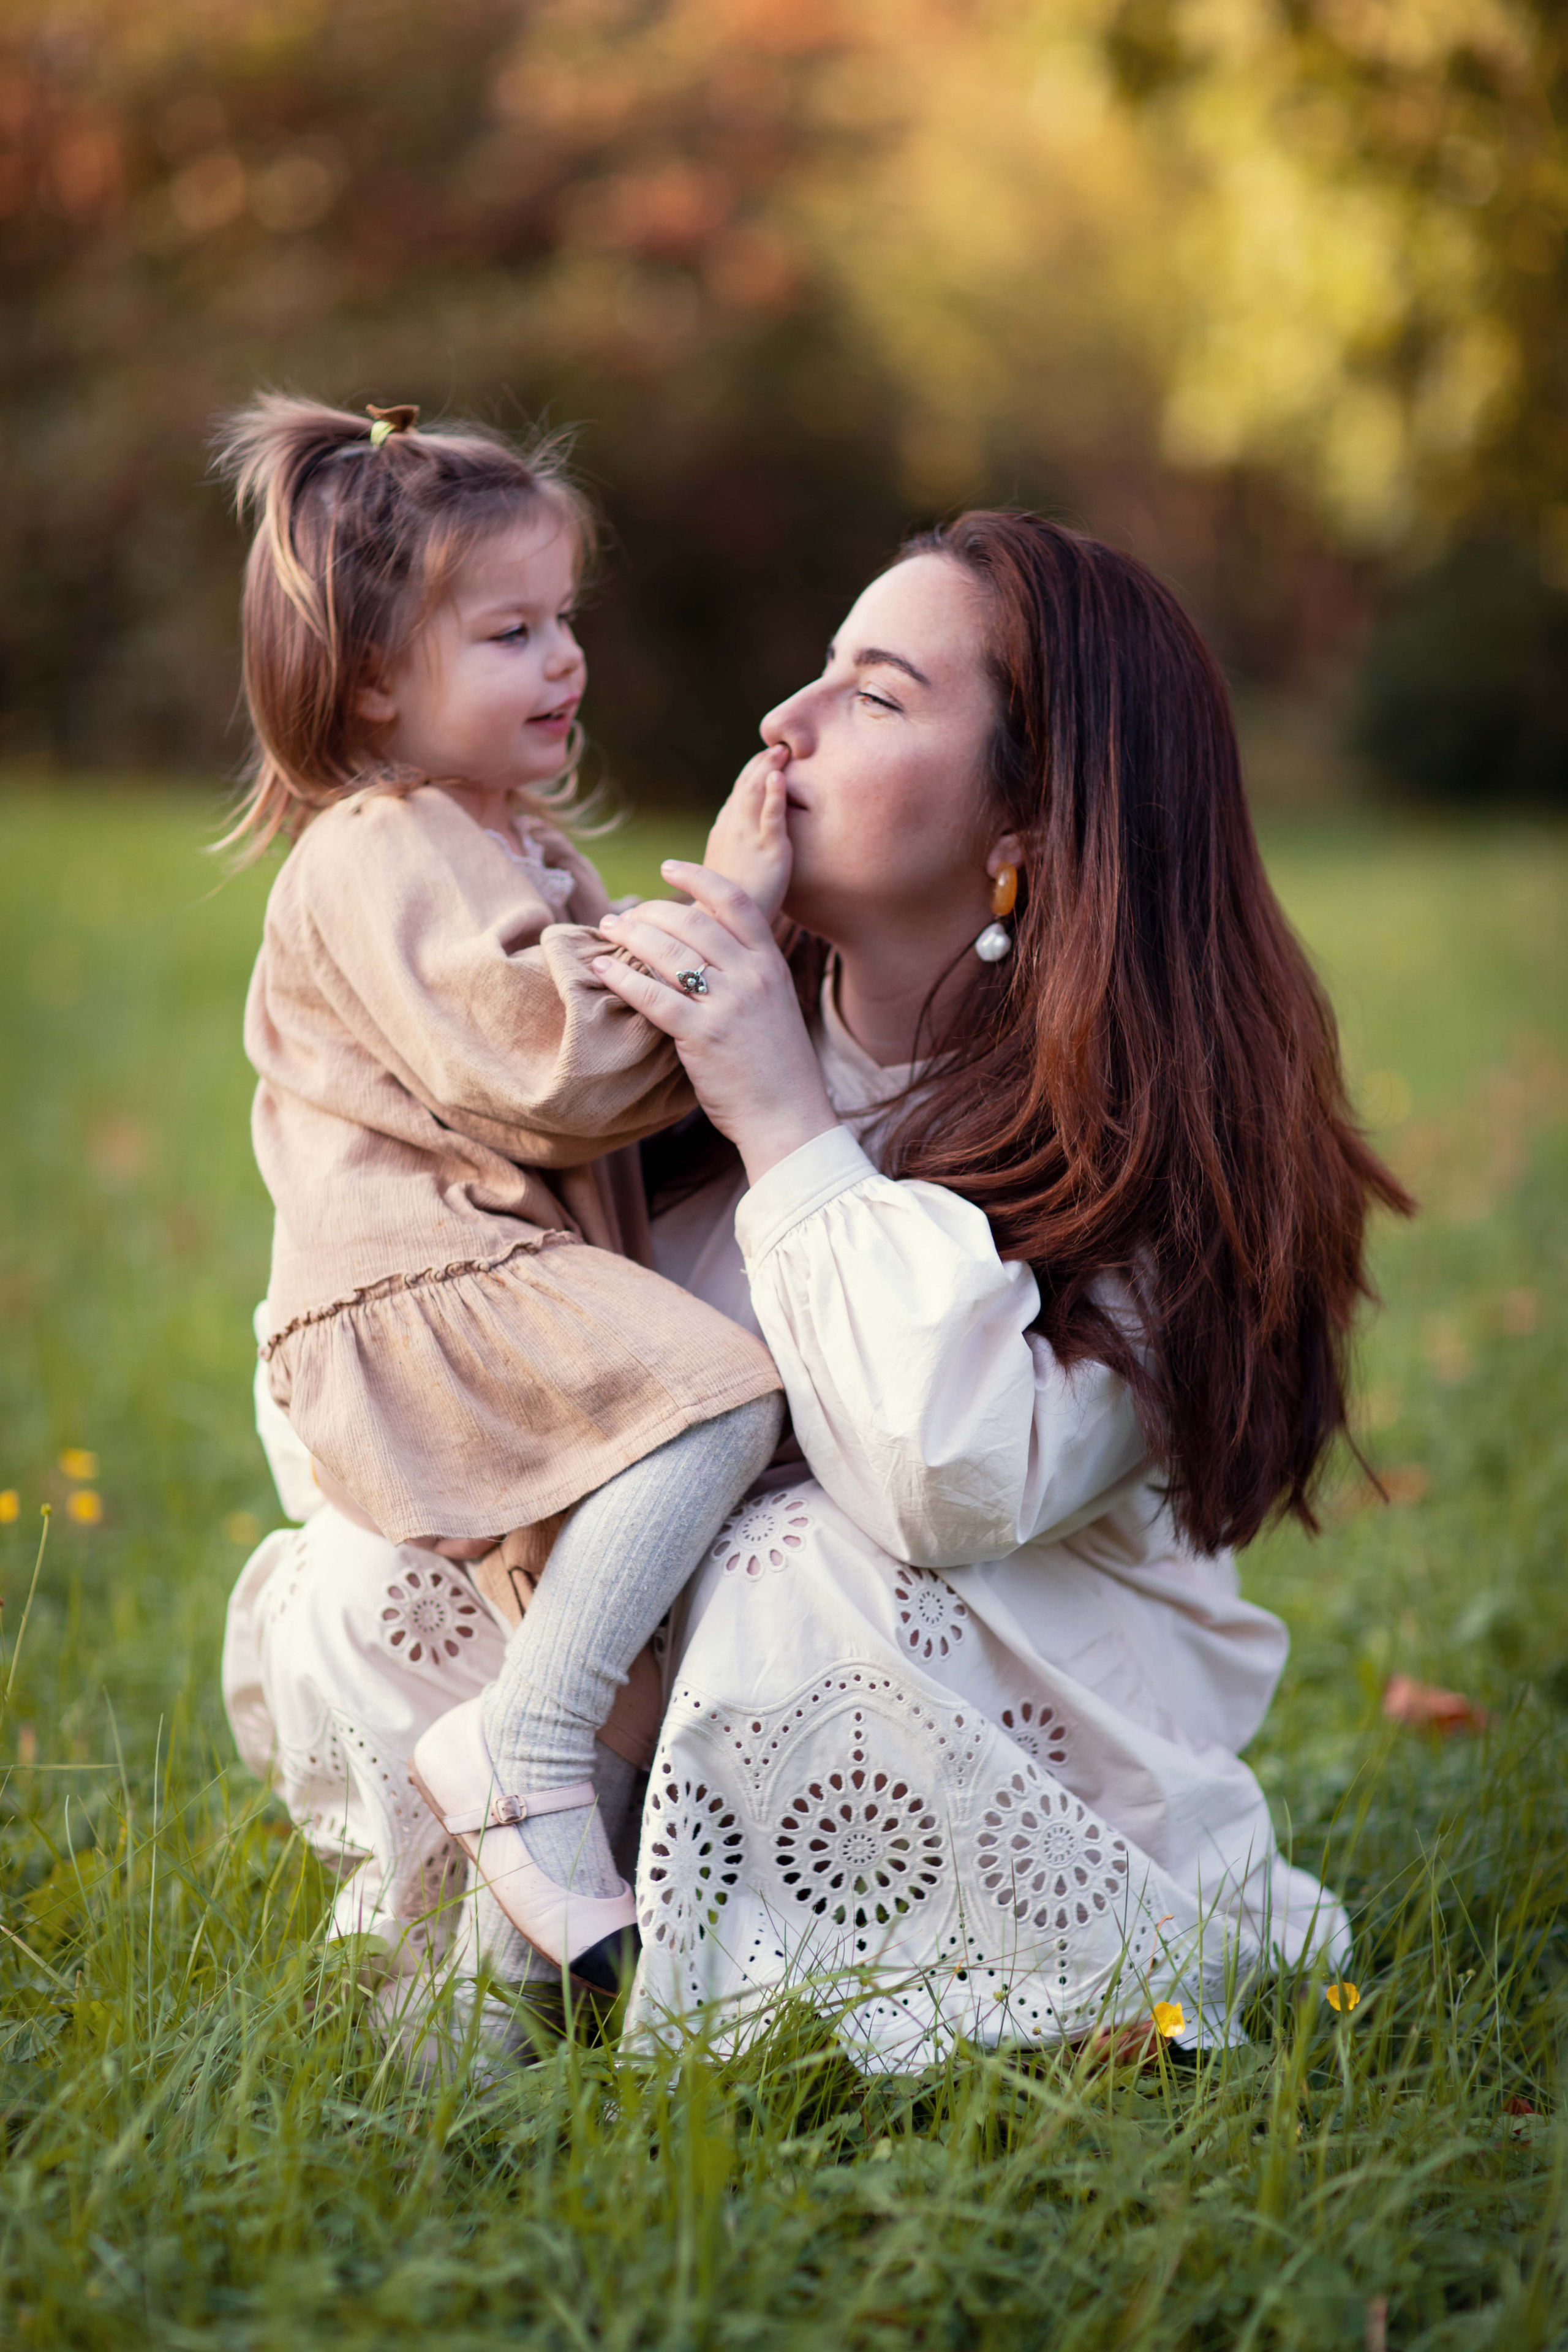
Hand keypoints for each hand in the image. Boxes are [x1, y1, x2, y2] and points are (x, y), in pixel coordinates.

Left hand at [593, 861, 837, 1184]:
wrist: (790, 1117)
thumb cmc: (775, 1067)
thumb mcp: (773, 1006)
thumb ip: (744, 974)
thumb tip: (699, 950)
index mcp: (770, 964)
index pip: (734, 901)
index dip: (699, 878)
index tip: (668, 868)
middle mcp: (752, 977)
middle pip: (692, 923)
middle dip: (650, 911)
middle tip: (621, 915)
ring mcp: (729, 1005)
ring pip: (670, 953)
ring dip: (631, 936)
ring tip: (607, 931)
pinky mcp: (703, 1036)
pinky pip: (654, 997)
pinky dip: (623, 980)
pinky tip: (602, 971)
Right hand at [703, 746, 792, 921]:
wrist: (723, 926)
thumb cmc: (727, 903)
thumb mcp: (726, 868)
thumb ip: (734, 848)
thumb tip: (737, 837)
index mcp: (724, 829)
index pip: (738, 792)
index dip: (752, 772)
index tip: (764, 758)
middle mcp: (733, 828)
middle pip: (747, 785)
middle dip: (761, 763)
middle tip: (778, 744)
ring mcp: (750, 838)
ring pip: (757, 793)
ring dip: (768, 768)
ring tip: (781, 751)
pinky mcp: (769, 851)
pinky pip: (772, 817)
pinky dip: (775, 794)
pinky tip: (780, 777)